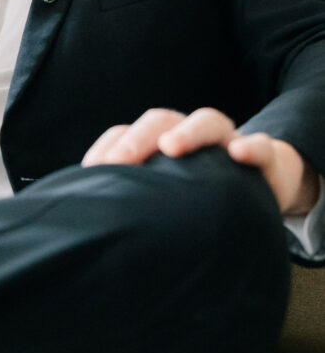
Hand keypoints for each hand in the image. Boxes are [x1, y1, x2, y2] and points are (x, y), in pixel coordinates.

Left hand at [82, 107, 319, 216]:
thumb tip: (93, 230)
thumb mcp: (165, 196)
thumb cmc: (198, 193)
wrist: (260, 185)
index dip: (108, 147)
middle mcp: (189, 134)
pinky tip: (240, 154)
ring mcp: (226, 141)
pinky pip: (261, 146)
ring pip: (207, 121)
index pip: (127, 133)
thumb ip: (137, 202)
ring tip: (172, 147)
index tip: (91, 170)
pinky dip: (252, 147)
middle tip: (121, 161)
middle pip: (160, 122)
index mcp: (159, 141)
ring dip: (188, 132)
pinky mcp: (262, 157)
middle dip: (138, 138)